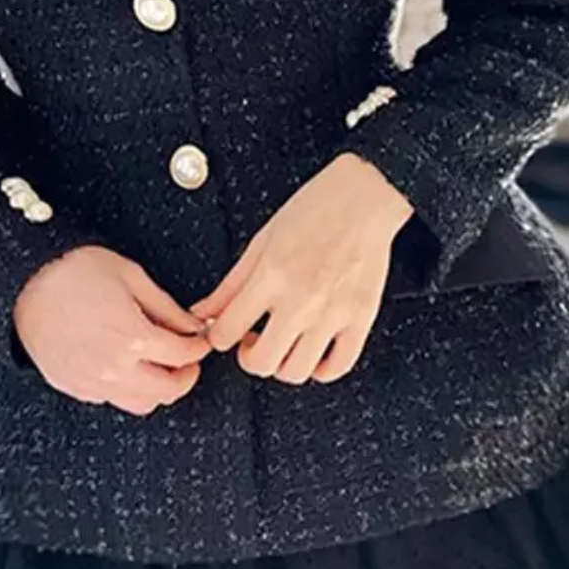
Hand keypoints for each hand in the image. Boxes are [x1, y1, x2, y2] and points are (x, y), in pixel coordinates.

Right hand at [14, 245, 211, 414]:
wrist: (22, 280)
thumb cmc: (72, 270)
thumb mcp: (131, 277)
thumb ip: (167, 308)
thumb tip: (192, 326)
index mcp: (132, 337)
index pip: (183, 356)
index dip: (198, 349)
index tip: (200, 342)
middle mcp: (113, 368)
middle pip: (168, 391)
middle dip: (186, 376)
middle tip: (187, 362)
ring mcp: (91, 382)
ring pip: (141, 404)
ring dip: (158, 390)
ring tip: (158, 368)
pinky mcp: (72, 386)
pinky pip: (110, 399)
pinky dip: (127, 389)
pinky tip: (125, 368)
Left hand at [190, 154, 412, 383]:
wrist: (364, 198)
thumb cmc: (315, 210)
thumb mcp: (261, 242)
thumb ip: (230, 284)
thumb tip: (204, 312)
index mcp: (270, 276)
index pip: (226, 332)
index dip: (219, 337)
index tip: (225, 332)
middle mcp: (300, 300)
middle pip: (260, 362)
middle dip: (249, 358)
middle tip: (253, 343)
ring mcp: (332, 313)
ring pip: (296, 371)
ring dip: (282, 366)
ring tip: (283, 347)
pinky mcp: (360, 319)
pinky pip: (338, 365)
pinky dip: (321, 370)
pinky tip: (314, 354)